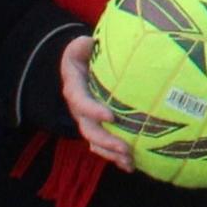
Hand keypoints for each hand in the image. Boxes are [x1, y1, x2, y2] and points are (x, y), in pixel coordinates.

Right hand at [58, 36, 135, 171]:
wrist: (82, 64)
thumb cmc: (85, 52)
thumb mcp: (80, 45)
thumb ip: (83, 44)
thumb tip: (89, 41)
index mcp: (75, 87)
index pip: (80, 101)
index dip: (92, 110)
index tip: (110, 116)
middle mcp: (79, 108)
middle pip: (88, 129)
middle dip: (106, 140)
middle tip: (125, 147)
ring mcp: (88, 120)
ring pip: (96, 142)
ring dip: (112, 153)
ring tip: (129, 162)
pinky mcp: (99, 127)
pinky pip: (104, 145)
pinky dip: (116, 157)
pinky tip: (131, 165)